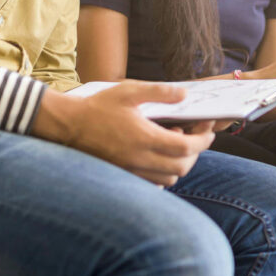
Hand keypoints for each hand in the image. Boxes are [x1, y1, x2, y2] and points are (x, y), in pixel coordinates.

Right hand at [34, 81, 214, 185]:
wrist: (68, 126)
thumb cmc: (97, 107)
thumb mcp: (128, 91)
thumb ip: (159, 92)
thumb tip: (184, 94)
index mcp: (145, 138)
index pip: (187, 147)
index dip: (203, 140)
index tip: (207, 130)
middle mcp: (141, 159)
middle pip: (183, 166)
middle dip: (195, 152)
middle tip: (193, 135)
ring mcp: (132, 171)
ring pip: (170, 178)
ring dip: (179, 163)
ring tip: (172, 142)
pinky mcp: (125, 176)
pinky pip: (154, 184)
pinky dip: (164, 173)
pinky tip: (158, 156)